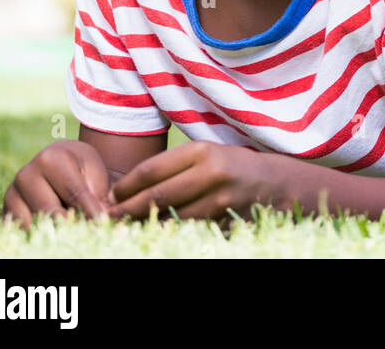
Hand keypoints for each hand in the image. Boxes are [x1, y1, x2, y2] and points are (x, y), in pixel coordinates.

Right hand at [2, 139, 111, 229]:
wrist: (59, 162)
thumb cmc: (80, 167)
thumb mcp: (94, 172)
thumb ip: (99, 195)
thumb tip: (102, 219)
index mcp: (50, 159)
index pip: (74, 194)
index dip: (91, 212)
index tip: (102, 225)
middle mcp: (26, 175)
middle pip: (52, 213)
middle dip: (73, 224)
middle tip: (89, 232)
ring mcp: (12, 195)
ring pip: (35, 226)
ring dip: (55, 231)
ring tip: (72, 230)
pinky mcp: (5, 212)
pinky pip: (22, 232)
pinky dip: (38, 235)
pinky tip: (53, 233)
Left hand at [106, 141, 269, 224]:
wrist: (275, 184)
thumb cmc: (233, 166)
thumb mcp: (207, 154)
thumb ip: (175, 166)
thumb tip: (132, 185)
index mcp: (202, 151)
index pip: (153, 170)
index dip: (127, 185)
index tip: (112, 195)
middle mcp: (211, 173)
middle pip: (158, 195)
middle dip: (129, 209)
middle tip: (109, 218)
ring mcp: (220, 200)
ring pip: (171, 218)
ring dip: (147, 224)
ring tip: (128, 228)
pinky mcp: (226, 222)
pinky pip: (189, 231)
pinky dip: (170, 233)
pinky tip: (159, 233)